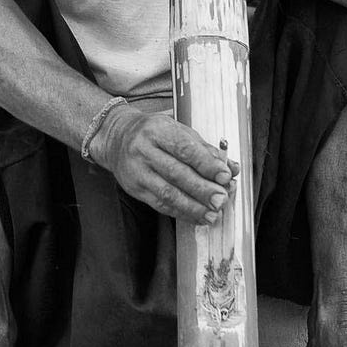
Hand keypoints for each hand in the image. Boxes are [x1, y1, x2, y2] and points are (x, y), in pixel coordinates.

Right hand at [92, 105, 238, 224]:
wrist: (116, 138)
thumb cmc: (152, 133)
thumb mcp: (177, 130)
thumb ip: (204, 149)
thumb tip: (230, 167)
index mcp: (158, 130)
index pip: (185, 149)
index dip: (207, 164)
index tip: (225, 176)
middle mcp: (144, 150)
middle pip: (177, 173)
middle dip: (202, 189)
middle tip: (221, 199)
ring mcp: (138, 171)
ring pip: (168, 193)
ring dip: (193, 207)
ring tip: (212, 214)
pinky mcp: (135, 189)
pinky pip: (160, 204)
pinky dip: (180, 212)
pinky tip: (196, 216)